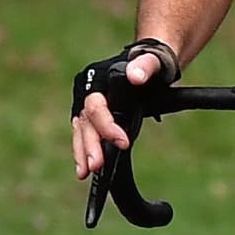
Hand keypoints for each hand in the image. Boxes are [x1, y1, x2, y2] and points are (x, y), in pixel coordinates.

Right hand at [67, 40, 172, 181]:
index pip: (97, 107)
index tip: (123, 142)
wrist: (148, 65)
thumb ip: (146, 66)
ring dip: (82, 152)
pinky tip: (85, 168)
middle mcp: (88, 91)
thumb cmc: (151, 64)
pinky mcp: (89, 116)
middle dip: (90, 145)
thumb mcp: (153, 62)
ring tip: (84, 172)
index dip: (108, 126)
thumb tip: (136, 76)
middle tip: (96, 166)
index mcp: (99, 79)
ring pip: (81, 130)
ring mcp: (86, 104)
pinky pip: (83, 134)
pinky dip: (83, 150)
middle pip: (85, 122)